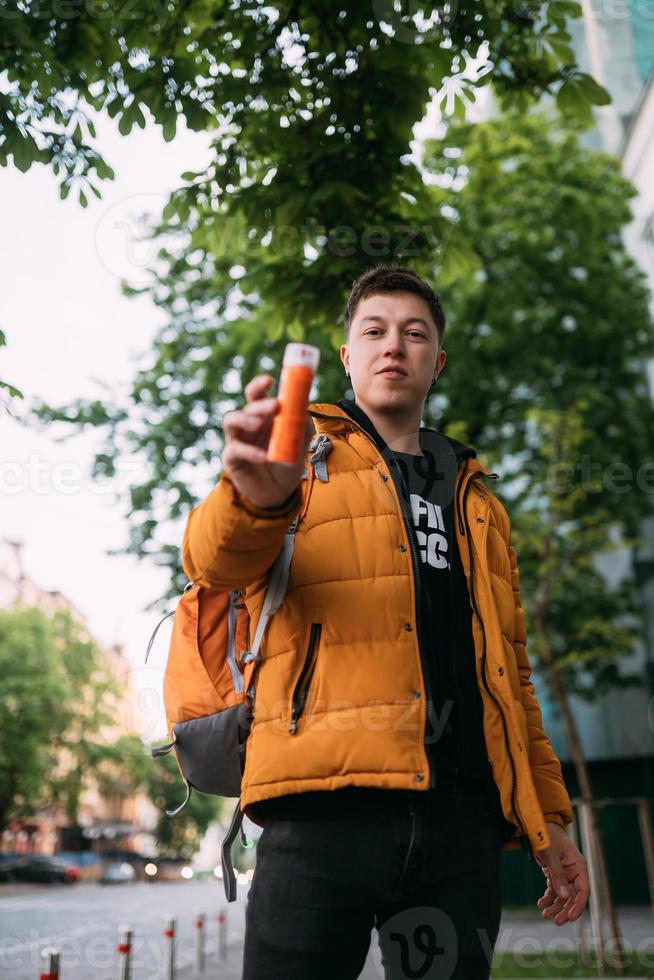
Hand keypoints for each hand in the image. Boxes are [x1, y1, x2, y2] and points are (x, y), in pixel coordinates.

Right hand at [221, 373, 313, 509]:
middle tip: (275, 406)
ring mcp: (238, 439)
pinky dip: (249, 451)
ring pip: (230, 420)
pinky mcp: (232, 458)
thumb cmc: (287, 463)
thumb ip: (301, 426)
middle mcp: (248, 424)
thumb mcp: (300, 444)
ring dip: (244, 418)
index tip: (270, 379)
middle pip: (248, 405)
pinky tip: (263, 456)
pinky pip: (234, 450)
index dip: (259, 385)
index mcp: (263, 416)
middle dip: (260, 403)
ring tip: (258, 424)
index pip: (257, 394)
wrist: (279, 492)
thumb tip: (302, 408)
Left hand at [534, 822, 588, 923]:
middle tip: (556, 921)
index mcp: (579, 866)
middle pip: (573, 896)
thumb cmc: (547, 835)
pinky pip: (554, 890)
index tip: (571, 918)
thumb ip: (558, 875)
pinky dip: (548, 898)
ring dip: (556, 906)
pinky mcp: (555, 874)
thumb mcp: (551, 854)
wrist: (537, 825)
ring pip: (563, 895)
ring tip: (545, 914)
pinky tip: (541, 904)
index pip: (583, 890)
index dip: (578, 905)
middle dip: (565, 910)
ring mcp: (565, 873)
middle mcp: (574, 872)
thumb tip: (565, 897)